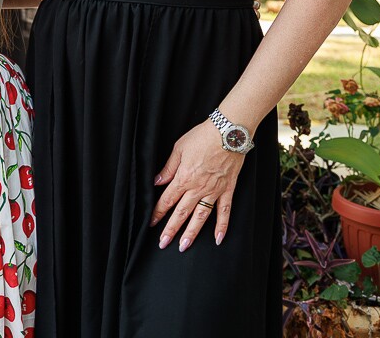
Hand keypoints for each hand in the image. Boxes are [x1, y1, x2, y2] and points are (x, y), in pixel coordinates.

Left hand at [150, 121, 245, 251]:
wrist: (228, 133)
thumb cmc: (202, 137)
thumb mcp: (179, 148)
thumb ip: (168, 168)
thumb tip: (157, 182)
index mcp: (183, 178)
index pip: (167, 200)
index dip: (158, 213)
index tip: (151, 224)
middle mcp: (198, 188)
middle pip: (182, 213)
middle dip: (171, 229)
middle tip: (163, 243)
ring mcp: (214, 191)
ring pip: (201, 217)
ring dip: (192, 233)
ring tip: (184, 246)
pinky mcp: (227, 189)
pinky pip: (225, 211)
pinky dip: (222, 226)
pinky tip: (218, 239)